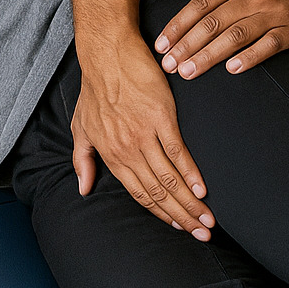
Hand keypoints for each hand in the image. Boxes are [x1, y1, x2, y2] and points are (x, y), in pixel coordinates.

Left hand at [71, 35, 214, 239]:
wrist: (108, 53)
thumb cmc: (95, 89)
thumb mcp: (80, 127)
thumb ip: (82, 160)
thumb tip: (83, 188)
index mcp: (111, 155)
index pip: (139, 194)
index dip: (160, 214)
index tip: (178, 227)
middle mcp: (127, 150)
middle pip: (158, 192)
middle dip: (181, 217)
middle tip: (202, 234)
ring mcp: (144, 134)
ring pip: (170, 178)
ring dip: (191, 202)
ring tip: (208, 220)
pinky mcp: (160, 116)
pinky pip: (178, 152)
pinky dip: (191, 173)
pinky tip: (203, 189)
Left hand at [155, 0, 288, 78]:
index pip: (202, 3)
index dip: (179, 25)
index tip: (161, 44)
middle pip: (214, 23)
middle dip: (187, 46)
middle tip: (169, 65)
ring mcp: (275, 13)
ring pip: (236, 36)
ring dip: (209, 56)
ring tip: (189, 72)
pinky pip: (268, 45)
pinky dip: (250, 57)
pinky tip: (232, 70)